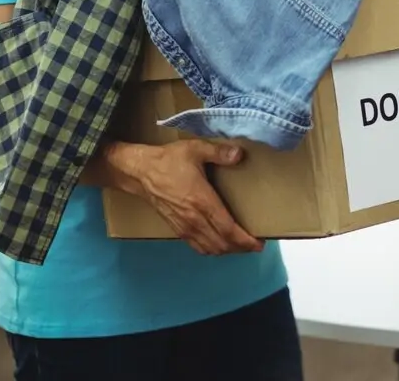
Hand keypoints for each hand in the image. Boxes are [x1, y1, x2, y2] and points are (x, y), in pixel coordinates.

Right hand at [118, 140, 262, 255]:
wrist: (140, 172)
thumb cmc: (168, 160)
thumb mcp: (195, 149)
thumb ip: (219, 152)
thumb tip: (240, 154)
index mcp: (202, 202)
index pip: (228, 229)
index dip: (245, 240)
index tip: (259, 244)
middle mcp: (194, 219)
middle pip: (222, 244)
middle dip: (240, 248)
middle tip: (255, 245)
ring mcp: (184, 227)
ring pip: (210, 248)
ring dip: (227, 250)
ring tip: (240, 245)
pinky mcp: (176, 229)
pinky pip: (197, 247)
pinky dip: (211, 249)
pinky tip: (219, 244)